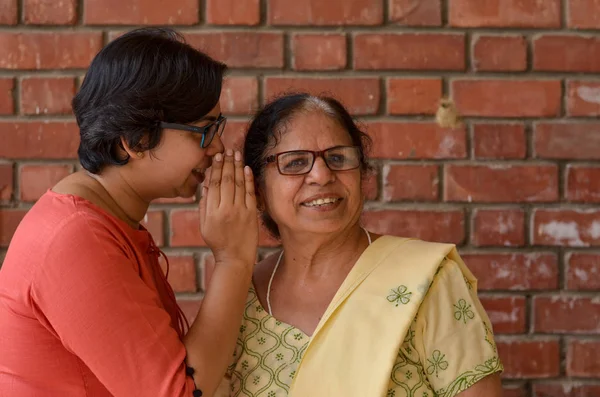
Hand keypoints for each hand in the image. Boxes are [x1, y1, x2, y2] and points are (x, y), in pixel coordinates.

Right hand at [199, 149, 257, 267]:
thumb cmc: (217, 242)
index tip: (217, 156)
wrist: (235, 258)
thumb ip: (204, 205)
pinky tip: (247, 168)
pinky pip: (250, 193)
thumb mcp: (204, 225)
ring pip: (239, 184)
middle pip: (227, 180)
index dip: (216, 168)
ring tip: (236, 154)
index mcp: (212, 211)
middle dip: (227, 163)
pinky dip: (249, 180)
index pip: (214, 184)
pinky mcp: (251, 214)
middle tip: (228, 150)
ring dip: (238, 167)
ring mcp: (240, 211)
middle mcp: (226, 209)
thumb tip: (206, 185)